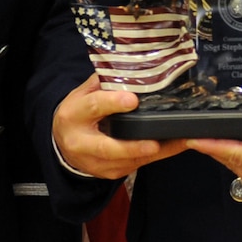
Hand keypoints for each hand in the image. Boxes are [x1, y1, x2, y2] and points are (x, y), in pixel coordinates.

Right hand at [52, 74, 185, 179]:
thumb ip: (105, 83)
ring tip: (178, 142)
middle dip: (132, 146)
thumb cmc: (79, 112)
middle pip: (107, 147)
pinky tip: (173, 146)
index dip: (113, 103)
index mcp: (74, 115)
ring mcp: (94, 162)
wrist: (63, 142)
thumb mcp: (84, 93)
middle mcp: (81, 142)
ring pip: (126, 161)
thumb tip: (134, 70)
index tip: (133, 100)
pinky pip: (135, 165)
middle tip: (154, 142)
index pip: (93, 107)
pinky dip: (157, 156)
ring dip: (153, 153)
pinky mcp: (108, 172)